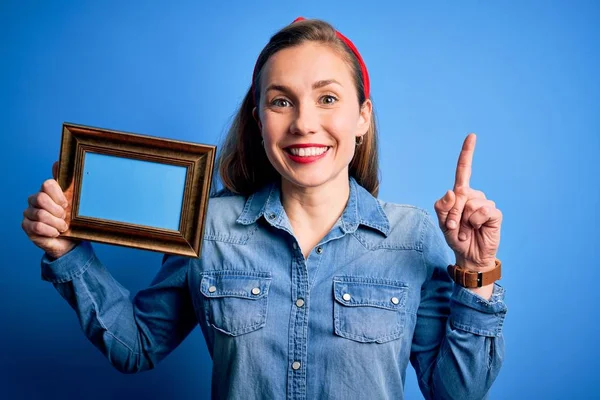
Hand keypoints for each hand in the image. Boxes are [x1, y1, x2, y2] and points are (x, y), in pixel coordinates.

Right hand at [22, 162, 77, 258]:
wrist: (69, 240)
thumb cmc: (72, 220)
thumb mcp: (75, 202)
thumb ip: (67, 183)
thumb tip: (57, 162)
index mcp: (47, 191)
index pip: (47, 184)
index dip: (58, 195)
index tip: (67, 204)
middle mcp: (35, 199)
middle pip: (41, 198)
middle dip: (56, 211)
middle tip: (65, 217)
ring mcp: (29, 212)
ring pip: (40, 214)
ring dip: (56, 223)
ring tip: (62, 227)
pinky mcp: (26, 225)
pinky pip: (37, 226)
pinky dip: (50, 231)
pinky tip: (55, 233)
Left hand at [434, 134, 502, 270]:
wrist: (469, 255)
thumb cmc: (455, 237)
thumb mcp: (442, 223)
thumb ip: (442, 207)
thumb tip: (451, 191)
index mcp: (460, 194)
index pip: (464, 170)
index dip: (467, 153)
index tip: (472, 136)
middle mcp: (473, 195)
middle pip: (460, 194)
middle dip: (452, 213)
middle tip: (455, 227)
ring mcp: (485, 204)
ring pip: (470, 204)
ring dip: (464, 220)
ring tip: (466, 229)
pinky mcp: (494, 214)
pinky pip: (482, 212)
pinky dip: (475, 222)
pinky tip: (476, 229)